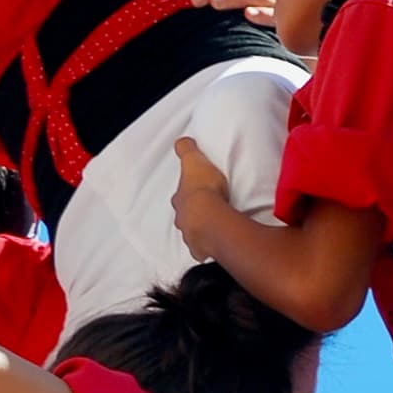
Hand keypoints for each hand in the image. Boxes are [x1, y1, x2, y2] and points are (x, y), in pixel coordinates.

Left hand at [170, 132, 232, 264]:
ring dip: (198, 231)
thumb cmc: (202, 188)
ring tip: (210, 229)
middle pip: (184, 216)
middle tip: (202, 212)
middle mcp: (182, 219)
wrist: (209, 217)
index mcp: (180, 200)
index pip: (181, 196)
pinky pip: (203, 250)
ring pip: (192, 234)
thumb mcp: (194, 161)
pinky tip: (212, 247)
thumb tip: (180, 141)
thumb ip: (186, 150)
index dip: (186, 194)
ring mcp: (190, 236)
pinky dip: (206, 249)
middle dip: (190, 215)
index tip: (193, 193)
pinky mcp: (201, 250)